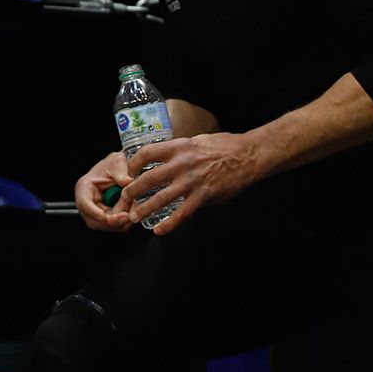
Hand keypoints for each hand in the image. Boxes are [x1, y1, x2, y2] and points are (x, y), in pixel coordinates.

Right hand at [74, 149, 135, 231]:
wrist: (119, 169)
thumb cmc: (113, 165)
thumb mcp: (117, 163)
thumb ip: (121, 172)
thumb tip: (127, 181)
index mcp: (84, 187)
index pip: (84, 204)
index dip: (94, 213)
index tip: (105, 217)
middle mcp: (88, 203)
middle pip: (95, 220)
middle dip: (113, 219)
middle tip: (127, 214)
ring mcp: (97, 212)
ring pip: (107, 225)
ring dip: (122, 219)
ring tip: (132, 204)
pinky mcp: (107, 217)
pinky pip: (116, 225)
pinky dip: (126, 220)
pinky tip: (132, 208)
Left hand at [122, 131, 262, 233]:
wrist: (248, 155)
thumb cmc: (224, 146)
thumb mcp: (197, 141)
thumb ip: (180, 151)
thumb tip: (166, 160)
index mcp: (179, 147)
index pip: (146, 153)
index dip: (133, 164)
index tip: (128, 172)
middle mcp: (182, 163)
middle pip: (148, 178)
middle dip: (132, 190)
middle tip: (124, 199)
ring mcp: (192, 181)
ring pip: (162, 198)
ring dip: (145, 209)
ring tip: (134, 217)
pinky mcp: (204, 196)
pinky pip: (182, 213)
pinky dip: (170, 223)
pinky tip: (160, 230)